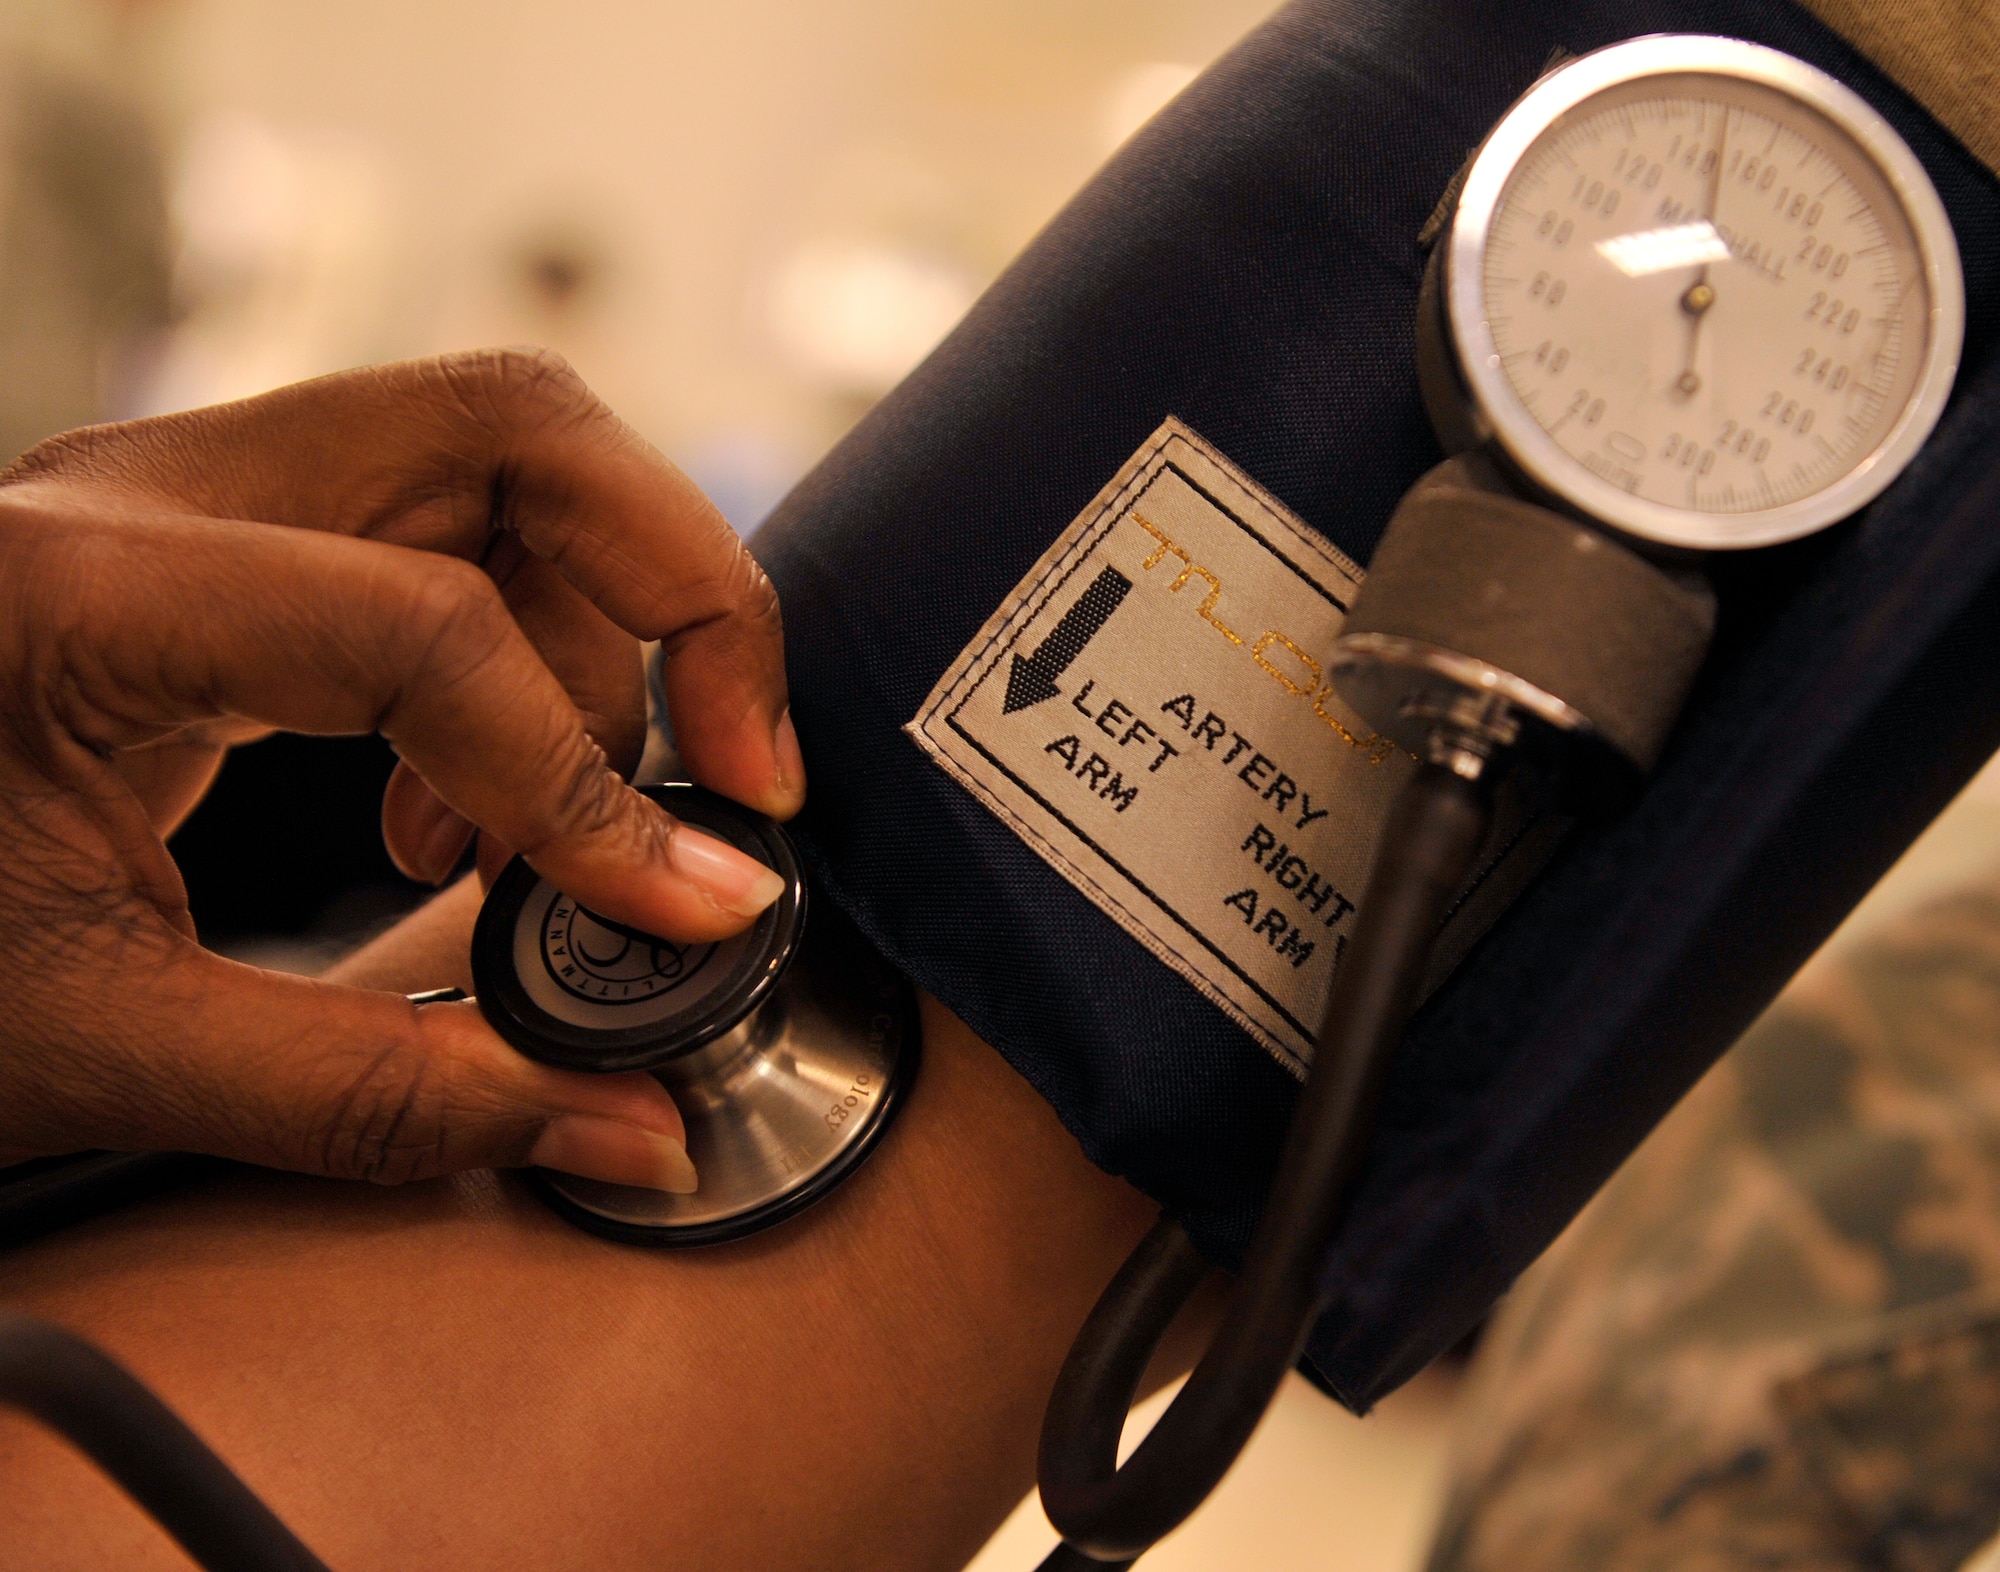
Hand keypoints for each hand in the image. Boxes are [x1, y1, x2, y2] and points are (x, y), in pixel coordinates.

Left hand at [0, 350, 805, 1189]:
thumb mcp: (100, 1054)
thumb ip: (383, 1101)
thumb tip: (626, 1127)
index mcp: (79, 592)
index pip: (424, 627)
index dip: (586, 785)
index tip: (689, 910)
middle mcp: (145, 492)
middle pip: (513, 426)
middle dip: (675, 592)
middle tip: (735, 763)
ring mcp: (184, 495)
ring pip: (501, 461)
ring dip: (598, 634)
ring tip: (544, 832)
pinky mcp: (217, 540)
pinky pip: (441, 531)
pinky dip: (515, 656)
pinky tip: (446, 815)